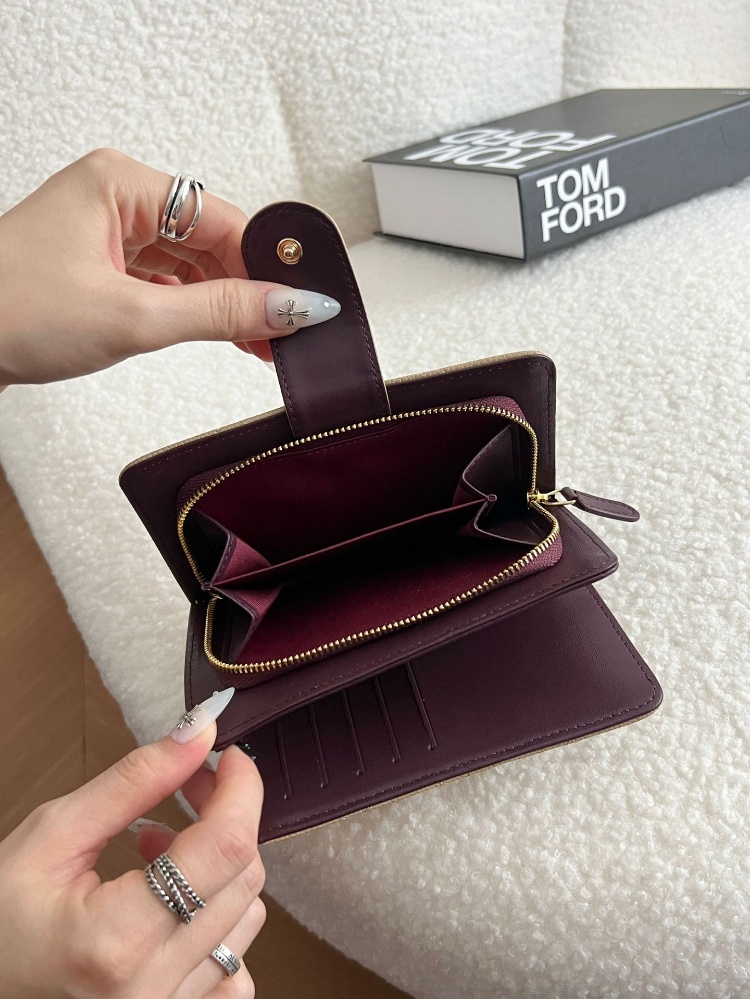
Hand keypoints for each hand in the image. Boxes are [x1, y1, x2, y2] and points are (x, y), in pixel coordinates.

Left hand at [0, 148, 339, 385]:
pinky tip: (218, 334)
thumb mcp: (132, 317)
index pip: (222, 220)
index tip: (305, 303)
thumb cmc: (9, 313)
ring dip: (223, 304)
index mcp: (122, 183)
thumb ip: (220, 312)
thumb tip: (292, 306)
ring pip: (190, 264)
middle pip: (210, 240)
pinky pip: (164, 281)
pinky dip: (192, 310)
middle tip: (287, 334)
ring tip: (261, 343)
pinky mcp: (99, 264)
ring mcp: (106, 232)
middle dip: (248, 290)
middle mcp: (117, 198)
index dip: (267, 266)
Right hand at [0, 689, 264, 997]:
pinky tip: (180, 904)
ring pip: (247, 918)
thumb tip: (197, 735)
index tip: (228, 757)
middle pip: (244, 878)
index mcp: (117, 940)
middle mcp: (153, 987)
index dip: (240, 789)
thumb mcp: (52, 835)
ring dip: (220, 866)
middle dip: (228, 814)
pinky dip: (221, 921)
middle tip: (189, 784)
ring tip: (163, 848)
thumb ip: (133, 782)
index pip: (224, 848)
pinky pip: (235, 969)